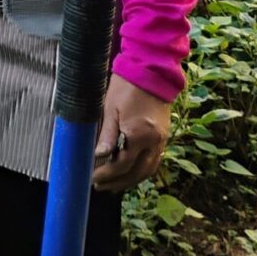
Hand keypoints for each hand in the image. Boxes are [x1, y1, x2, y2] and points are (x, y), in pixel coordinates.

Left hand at [93, 73, 170, 191]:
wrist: (151, 69)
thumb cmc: (127, 86)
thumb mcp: (111, 109)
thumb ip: (107, 136)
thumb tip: (99, 156)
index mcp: (140, 134)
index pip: (122, 164)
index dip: (106, 174)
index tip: (92, 178)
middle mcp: (154, 141)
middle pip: (137, 173)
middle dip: (118, 182)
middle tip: (100, 186)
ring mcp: (162, 140)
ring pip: (148, 170)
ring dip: (130, 180)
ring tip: (113, 185)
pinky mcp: (164, 136)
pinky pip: (154, 161)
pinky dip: (141, 170)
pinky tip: (129, 172)